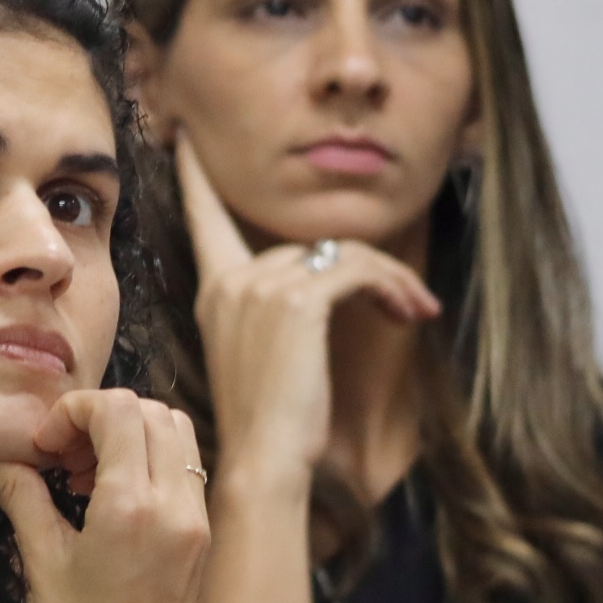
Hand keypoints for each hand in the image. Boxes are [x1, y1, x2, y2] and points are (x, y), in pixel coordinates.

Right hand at [0, 389, 209, 602]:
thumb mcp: (42, 563)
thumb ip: (20, 495)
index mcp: (134, 508)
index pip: (118, 411)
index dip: (73, 411)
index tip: (44, 445)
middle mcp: (177, 508)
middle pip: (152, 412)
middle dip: (101, 416)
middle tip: (63, 455)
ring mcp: (197, 523)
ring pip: (177, 434)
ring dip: (130, 434)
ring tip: (85, 474)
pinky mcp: (203, 538)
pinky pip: (185, 469)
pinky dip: (149, 460)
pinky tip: (109, 496)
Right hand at [176, 133, 437, 490]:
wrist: (265, 459)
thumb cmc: (270, 424)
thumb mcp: (262, 355)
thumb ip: (274, 312)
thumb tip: (325, 283)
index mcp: (214, 292)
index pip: (204, 220)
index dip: (196, 180)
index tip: (186, 143)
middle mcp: (230, 281)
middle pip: (306, 241)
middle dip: (367, 265)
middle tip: (409, 302)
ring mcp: (259, 288)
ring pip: (340, 252)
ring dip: (390, 278)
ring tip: (416, 310)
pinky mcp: (297, 302)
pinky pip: (356, 268)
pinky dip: (392, 286)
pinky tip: (411, 313)